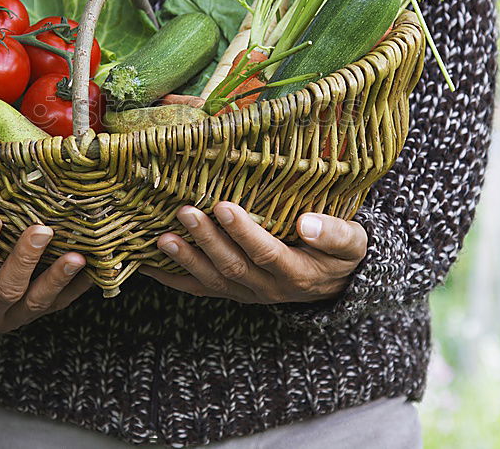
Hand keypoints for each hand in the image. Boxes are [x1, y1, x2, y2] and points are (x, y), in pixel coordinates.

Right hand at [0, 216, 90, 333]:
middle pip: (7, 290)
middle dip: (25, 260)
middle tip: (41, 230)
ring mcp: (13, 317)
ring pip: (38, 302)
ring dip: (58, 278)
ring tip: (77, 256)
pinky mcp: (35, 312)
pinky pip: (59, 303)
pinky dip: (78, 286)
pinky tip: (95, 267)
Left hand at [139, 202, 366, 303]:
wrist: (336, 282)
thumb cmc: (342, 253)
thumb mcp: (352, 242)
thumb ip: (334, 233)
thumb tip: (307, 222)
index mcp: (297, 272)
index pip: (267, 253)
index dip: (244, 233)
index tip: (224, 206)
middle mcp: (269, 288)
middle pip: (232, 267)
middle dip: (206, 240)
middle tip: (184, 211)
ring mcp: (247, 293)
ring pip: (212, 281)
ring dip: (185, 260)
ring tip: (161, 238)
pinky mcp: (232, 291)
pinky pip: (199, 289)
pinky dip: (172, 277)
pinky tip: (147, 261)